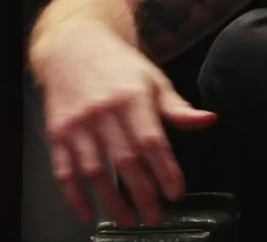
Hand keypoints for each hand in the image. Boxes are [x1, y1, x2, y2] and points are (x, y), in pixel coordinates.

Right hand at [32, 17, 218, 227]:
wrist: (73, 46)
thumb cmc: (118, 66)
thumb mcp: (153, 80)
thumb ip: (178, 108)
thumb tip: (209, 120)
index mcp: (132, 97)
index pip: (152, 141)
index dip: (166, 170)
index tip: (176, 192)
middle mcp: (104, 111)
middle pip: (126, 160)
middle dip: (143, 193)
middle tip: (155, 216)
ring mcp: (78, 124)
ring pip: (95, 170)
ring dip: (112, 201)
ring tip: (129, 220)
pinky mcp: (57, 134)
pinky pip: (64, 171)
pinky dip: (74, 196)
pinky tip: (87, 213)